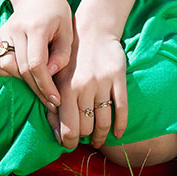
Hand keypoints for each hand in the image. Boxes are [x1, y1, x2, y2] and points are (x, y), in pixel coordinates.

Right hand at [0, 0, 73, 115]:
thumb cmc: (56, 13)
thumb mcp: (68, 30)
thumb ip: (62, 54)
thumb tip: (50, 74)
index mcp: (36, 27)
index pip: (36, 63)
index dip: (45, 85)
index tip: (55, 99)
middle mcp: (16, 30)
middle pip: (22, 69)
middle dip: (37, 89)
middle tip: (51, 102)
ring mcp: (3, 33)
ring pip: (7, 68)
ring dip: (23, 82)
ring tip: (39, 84)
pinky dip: (8, 72)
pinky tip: (22, 73)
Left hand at [51, 17, 127, 148]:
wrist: (93, 31)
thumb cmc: (71, 59)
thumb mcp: (57, 78)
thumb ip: (54, 104)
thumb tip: (56, 133)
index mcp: (65, 88)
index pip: (68, 128)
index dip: (69, 142)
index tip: (70, 144)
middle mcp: (84, 87)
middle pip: (87, 127)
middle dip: (85, 138)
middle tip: (84, 139)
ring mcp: (102, 83)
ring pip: (104, 121)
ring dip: (101, 135)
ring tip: (98, 139)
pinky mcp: (118, 78)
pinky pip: (122, 108)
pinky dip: (120, 125)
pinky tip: (117, 133)